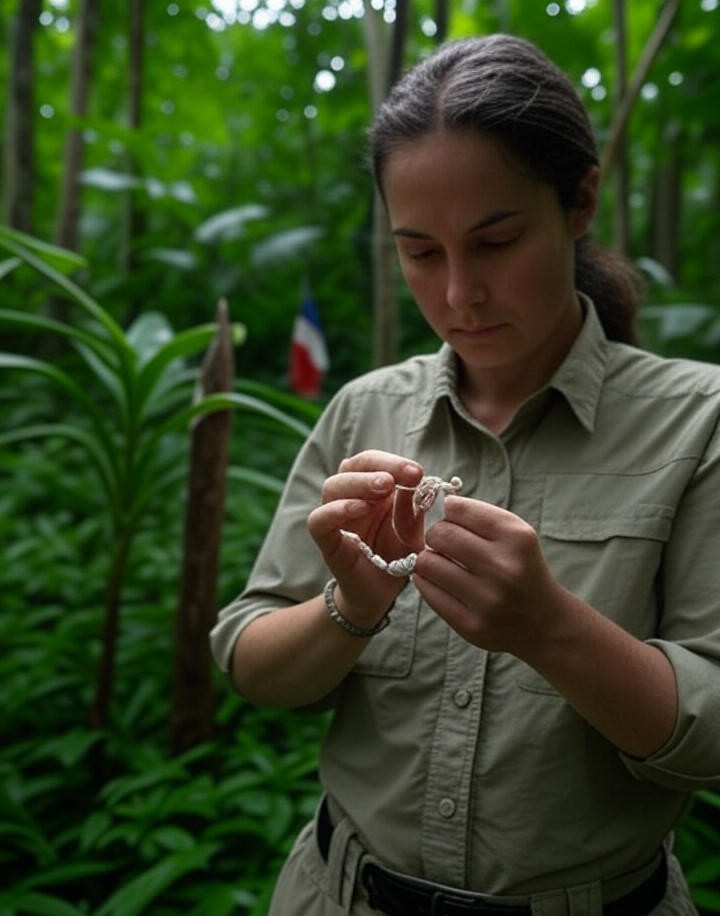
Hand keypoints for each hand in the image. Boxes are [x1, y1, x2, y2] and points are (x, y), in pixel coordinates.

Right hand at [307, 450, 423, 624]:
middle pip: (352, 466)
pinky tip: (361, 508)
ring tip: (385, 487)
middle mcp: (350, 498)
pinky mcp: (326, 541)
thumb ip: (412, 511)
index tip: (418, 472)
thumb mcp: (413, 534)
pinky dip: (336, 510)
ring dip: (359, 482)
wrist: (380, 595)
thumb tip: (421, 484)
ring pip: (332, 486)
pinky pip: (319, 520)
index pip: (374, 462)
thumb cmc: (395, 559)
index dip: (394, 462)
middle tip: (404, 475)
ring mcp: (335, 518)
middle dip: (379, 466)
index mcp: (372, 491)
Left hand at [412, 495, 561, 654]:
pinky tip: (440, 582)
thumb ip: (479, 516)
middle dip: (435, 535)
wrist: (543, 621)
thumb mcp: (515, 534)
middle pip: (440, 534)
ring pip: (427, 563)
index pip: (458, 509)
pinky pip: (428, 591)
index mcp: (517, 538)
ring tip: (441, 563)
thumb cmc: (521, 568)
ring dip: (428, 559)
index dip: (449, 511)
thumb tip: (439, 505)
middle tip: (443, 542)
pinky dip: (427, 582)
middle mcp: (504, 568)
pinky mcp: (471, 625)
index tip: (452, 518)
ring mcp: (487, 599)